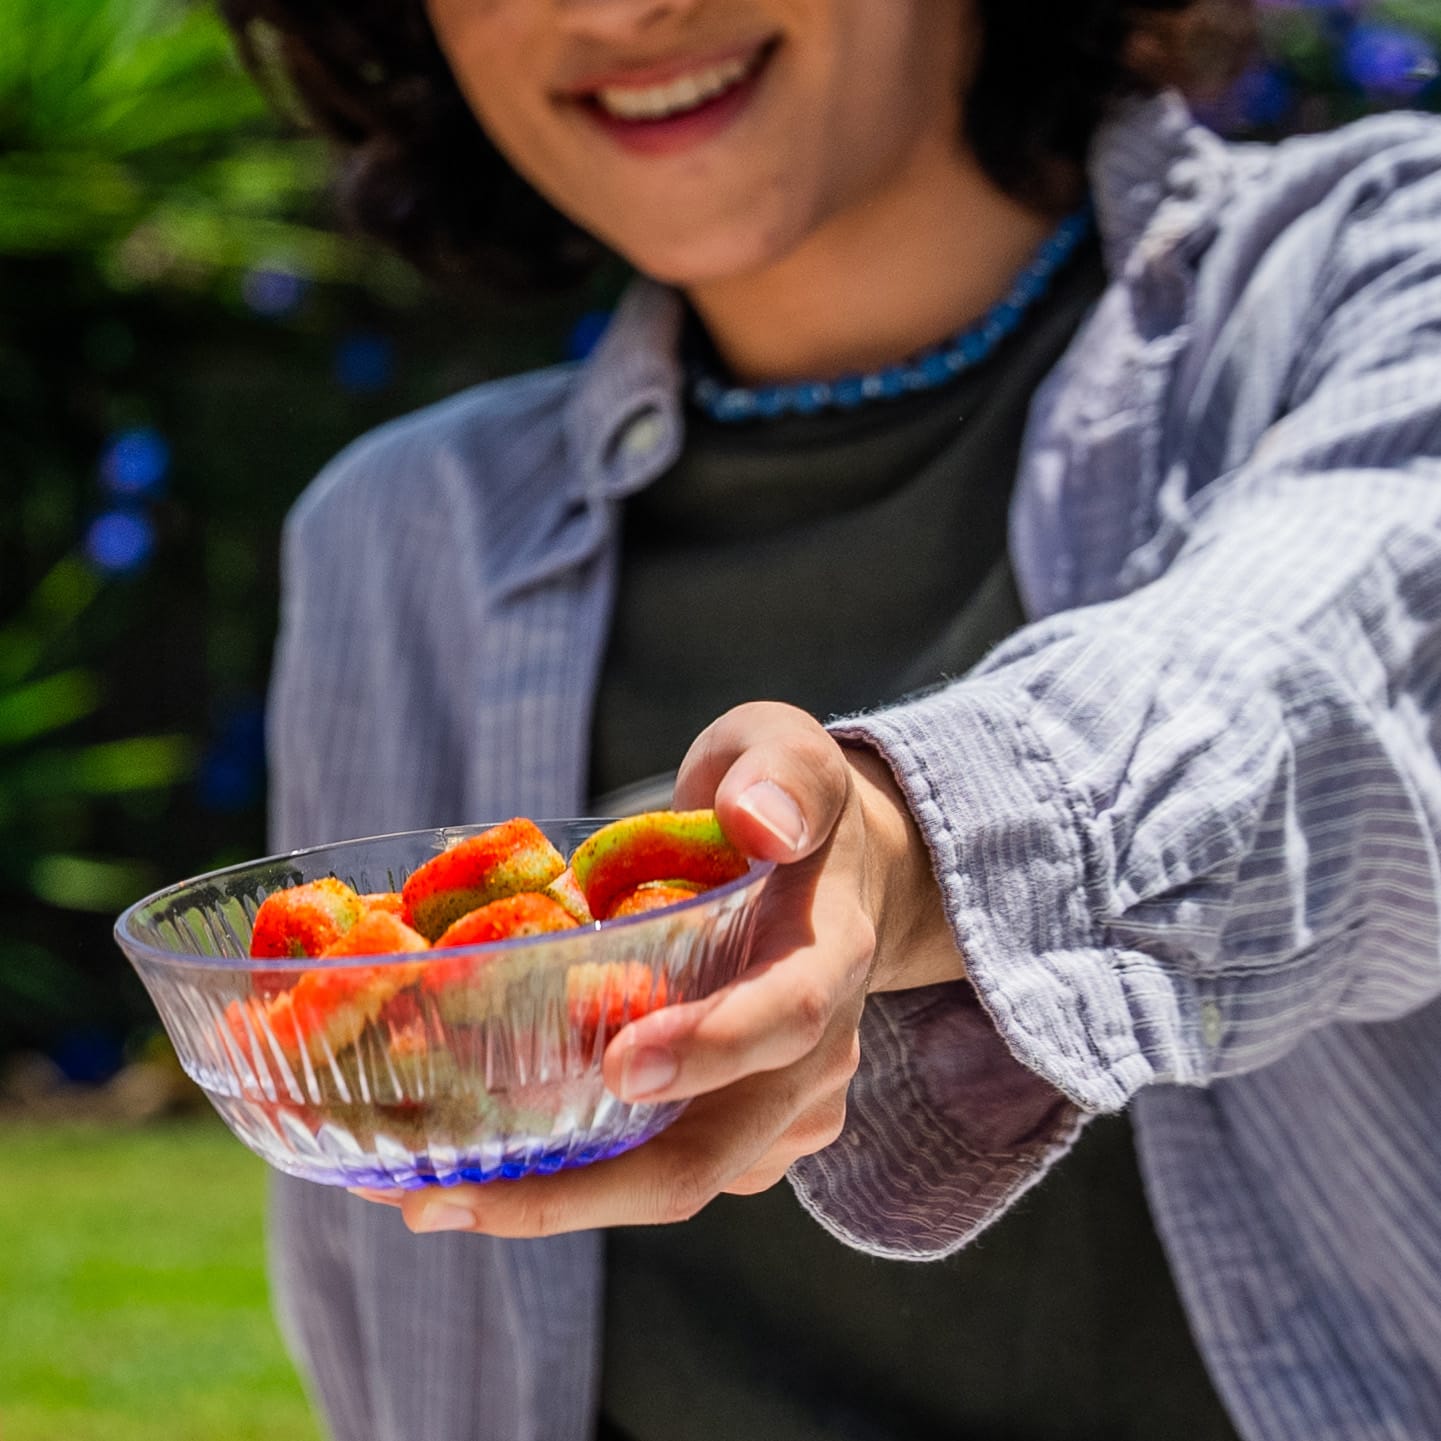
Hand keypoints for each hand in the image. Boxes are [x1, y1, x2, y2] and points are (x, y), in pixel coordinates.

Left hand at [353, 702, 963, 1236]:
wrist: (822, 872)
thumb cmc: (781, 800)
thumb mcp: (787, 750)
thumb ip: (783, 773)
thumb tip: (757, 820)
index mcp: (827, 956)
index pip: (786, 1015)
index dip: (709, 1048)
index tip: (619, 1063)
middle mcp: (813, 1056)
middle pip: (706, 1156)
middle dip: (575, 1194)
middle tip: (438, 1197)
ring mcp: (776, 1108)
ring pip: (668, 1181)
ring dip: (548, 1198)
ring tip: (418, 1191)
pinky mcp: (736, 1133)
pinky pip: (653, 1168)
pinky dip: (566, 1178)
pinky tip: (471, 1163)